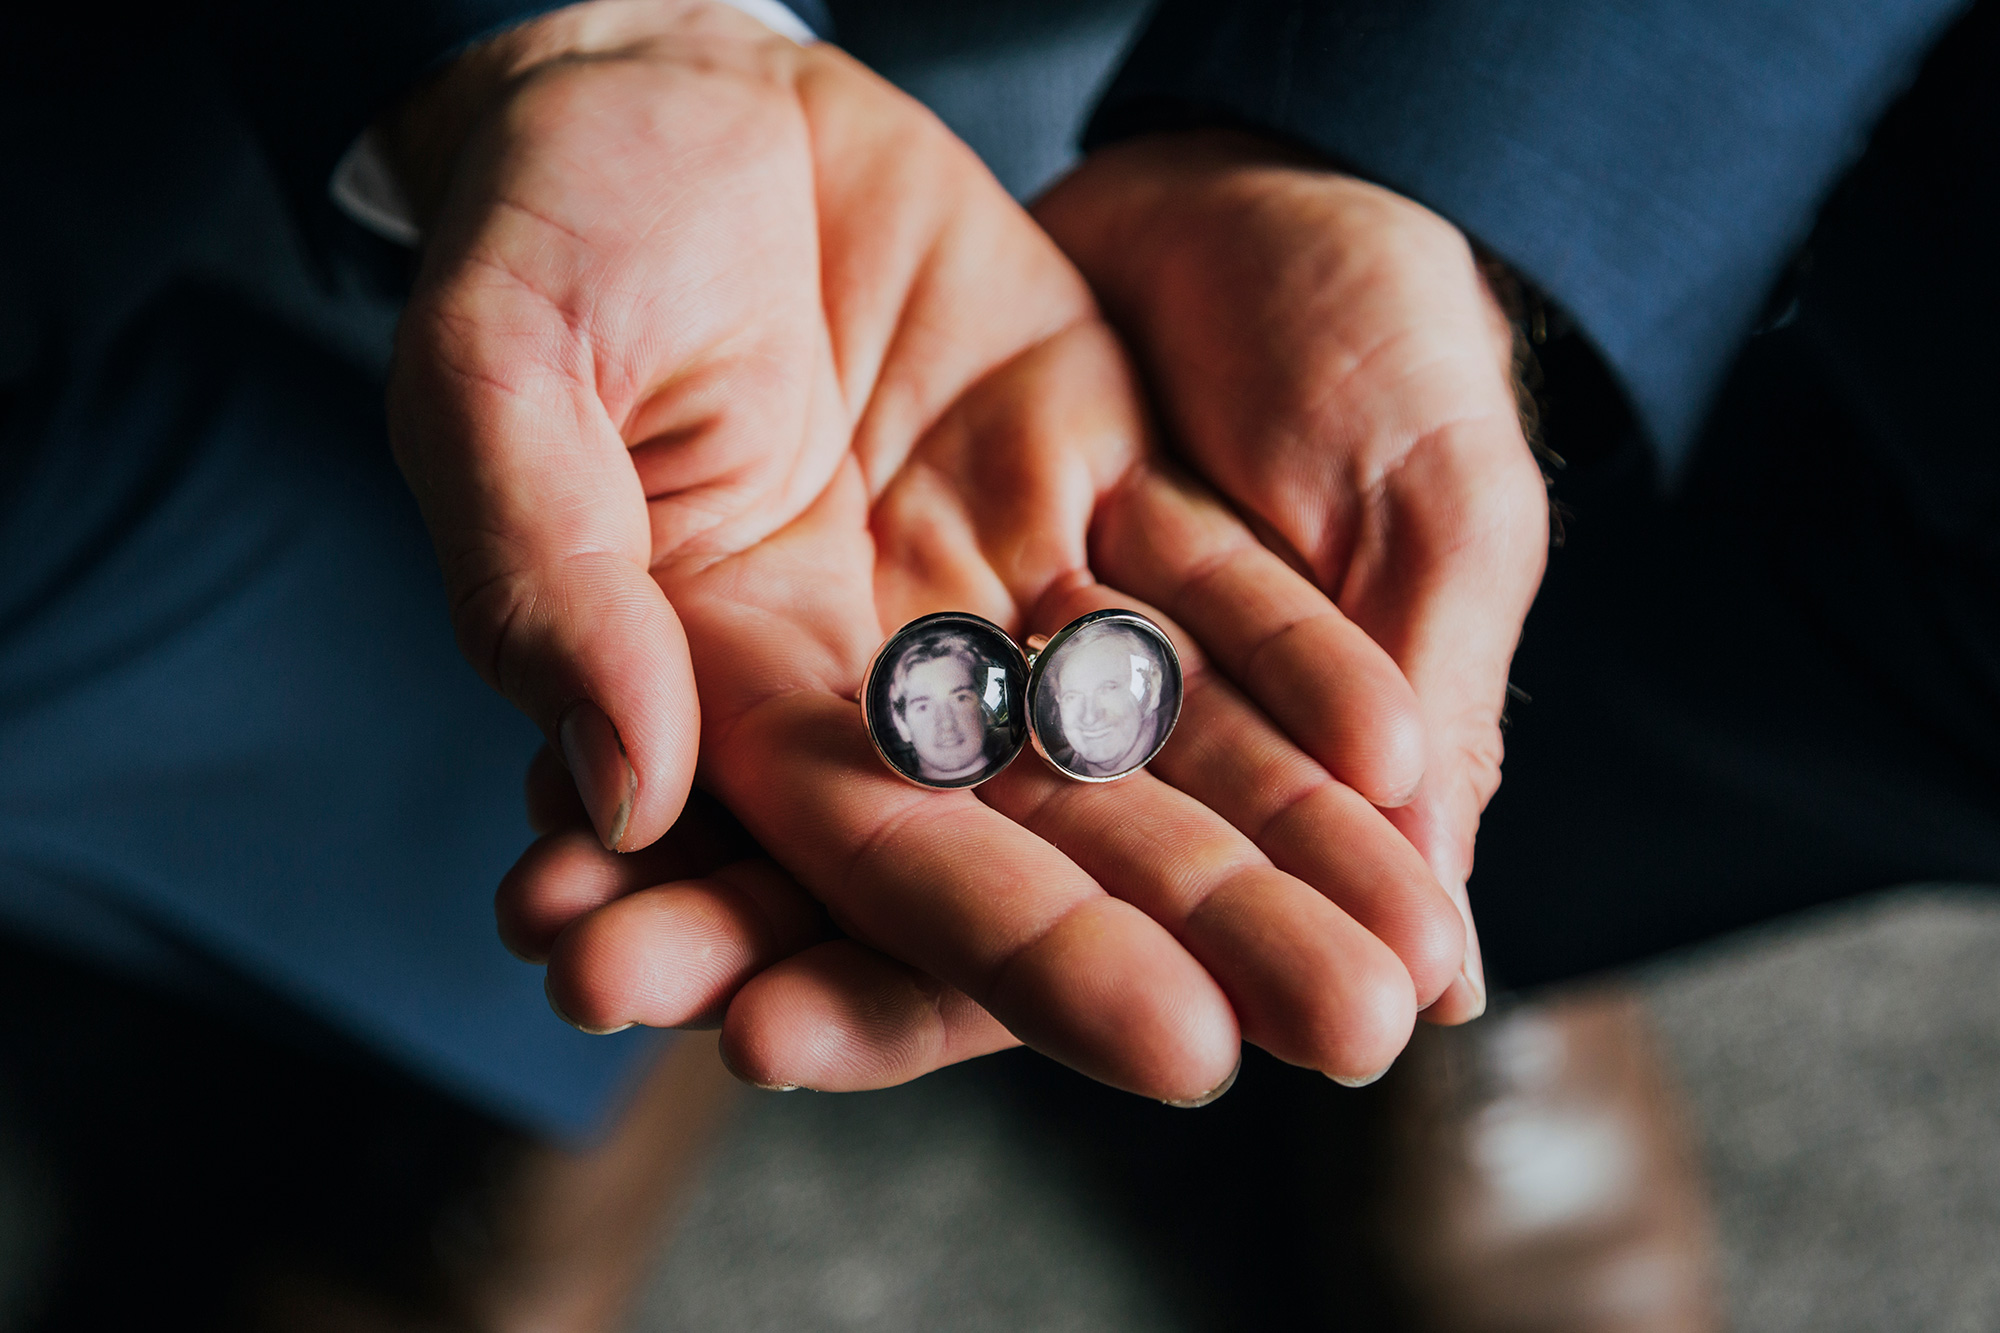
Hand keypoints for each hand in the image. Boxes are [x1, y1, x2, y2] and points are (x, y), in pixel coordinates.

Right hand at [388, 1, 1463, 1095]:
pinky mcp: (1082, 458)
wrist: (668, 87)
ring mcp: (993, 560)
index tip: (1180, 1046)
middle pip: (1061, 829)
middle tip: (1358, 1028)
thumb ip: (545, 582)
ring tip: (1421, 938)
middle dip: (1212, 930)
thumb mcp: (495, 378)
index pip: (892, 856)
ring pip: (1157, 728)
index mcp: (729, 678)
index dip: (1032, 953)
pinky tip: (1405, 746)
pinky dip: (1299, 654)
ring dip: (1291, 831)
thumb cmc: (545, 223)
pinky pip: (1203, 575)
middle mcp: (880, 657)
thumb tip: (627, 793)